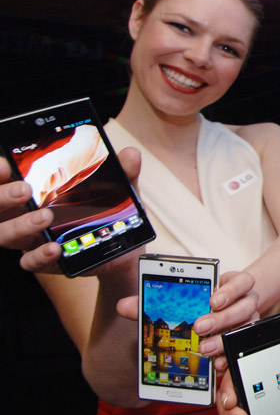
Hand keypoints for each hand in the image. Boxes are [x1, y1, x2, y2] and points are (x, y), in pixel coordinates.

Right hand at [0, 147, 142, 273]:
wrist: (124, 246)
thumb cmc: (110, 210)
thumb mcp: (119, 189)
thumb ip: (123, 172)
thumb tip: (131, 154)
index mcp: (35, 190)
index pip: (4, 179)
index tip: (5, 165)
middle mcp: (25, 213)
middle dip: (2, 197)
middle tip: (23, 189)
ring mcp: (32, 238)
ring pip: (5, 235)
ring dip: (20, 226)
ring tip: (44, 217)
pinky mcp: (44, 260)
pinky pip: (29, 261)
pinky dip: (38, 255)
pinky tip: (54, 248)